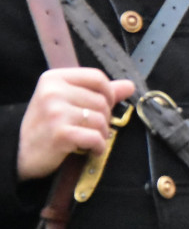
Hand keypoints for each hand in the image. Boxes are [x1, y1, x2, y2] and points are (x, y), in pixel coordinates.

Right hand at [17, 68, 135, 180]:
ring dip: (101, 134)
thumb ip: (98, 91)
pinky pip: (95, 137)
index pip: (97, 77)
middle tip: (92, 128)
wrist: (19, 151)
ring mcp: (55, 112)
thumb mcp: (67, 101)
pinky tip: (91, 149)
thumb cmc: (46, 125)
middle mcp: (53, 92)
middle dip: (104, 118)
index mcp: (54, 78)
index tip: (105, 105)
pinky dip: (98, 146)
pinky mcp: (60, 133)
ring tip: (89, 138)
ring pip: (101, 119)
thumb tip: (129, 85)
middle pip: (102, 100)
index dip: (108, 93)